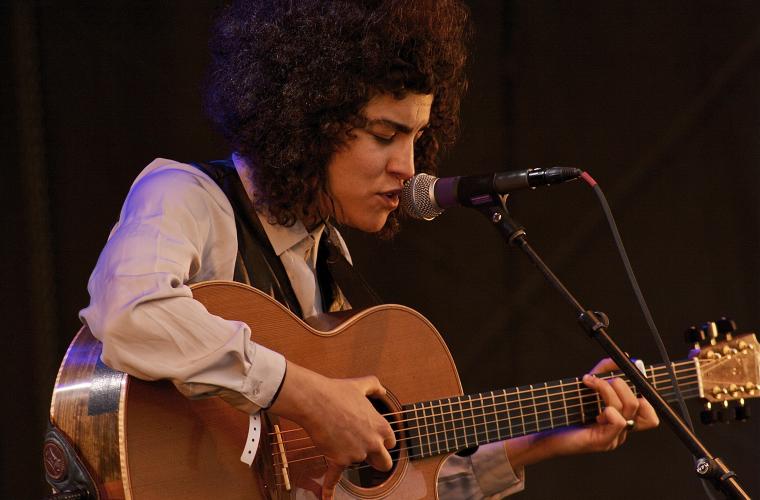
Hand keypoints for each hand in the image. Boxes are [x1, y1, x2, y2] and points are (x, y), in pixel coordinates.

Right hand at [268, 362, 395, 498]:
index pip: (391, 442)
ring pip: (358, 463)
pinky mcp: (339, 460)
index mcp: (381, 426)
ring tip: (338, 438)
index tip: (375, 437)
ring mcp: (356, 454)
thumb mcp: (361, 384)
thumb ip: (375, 386)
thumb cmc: (338, 392)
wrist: (315, 401)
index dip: (383, 440)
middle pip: (384, 463)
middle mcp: (372, 443)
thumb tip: (382, 389)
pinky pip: (334, 478)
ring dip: (349, 456)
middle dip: (378, 460)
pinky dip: (329, 487)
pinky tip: (327, 496)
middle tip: (369, 454)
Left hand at [504, 358, 658, 467]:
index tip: (627, 375)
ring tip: (589, 385)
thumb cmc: (566, 411)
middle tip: (598, 381)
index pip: (649, 412)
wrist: (545, 432)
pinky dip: (608, 409)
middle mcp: (621, 430)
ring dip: (607, 389)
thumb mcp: (587, 387)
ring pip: (627, 408)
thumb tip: (625, 356)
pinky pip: (618, 422)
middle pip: (640, 404)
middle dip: (619, 384)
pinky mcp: (602, 442)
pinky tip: (594, 411)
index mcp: (621, 419)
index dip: (643, 391)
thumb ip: (604, 371)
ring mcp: (613, 438)